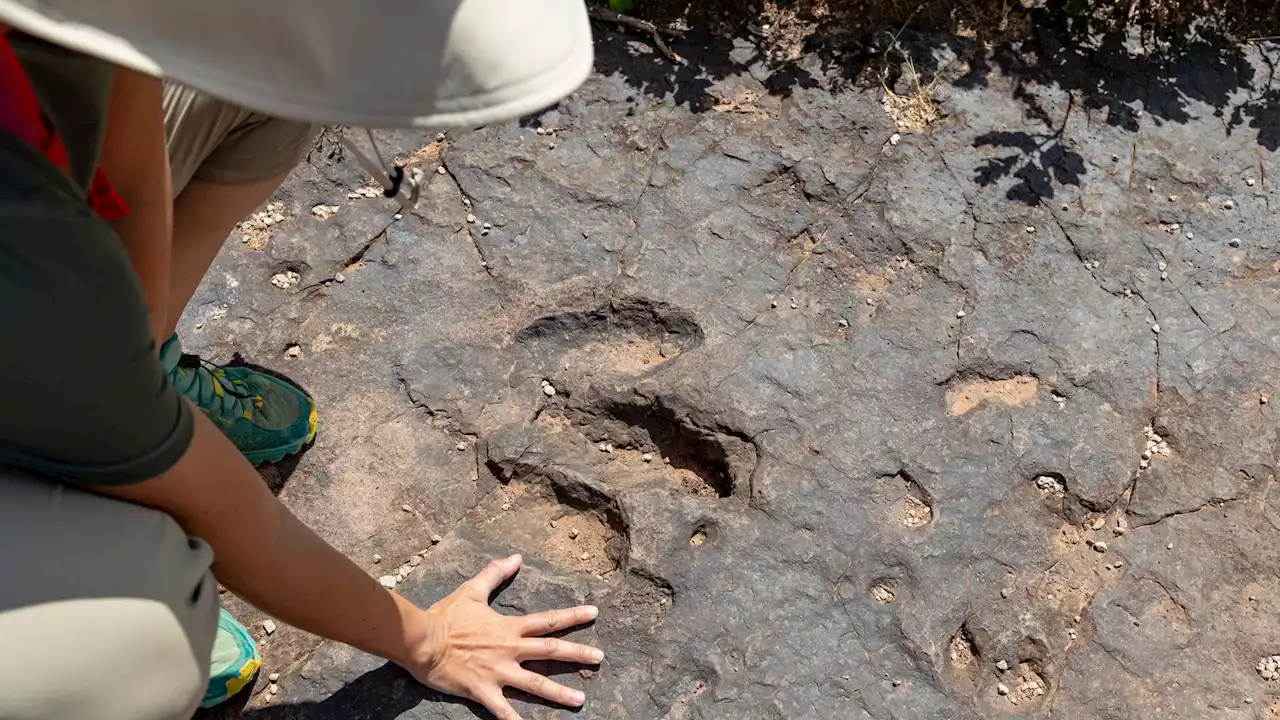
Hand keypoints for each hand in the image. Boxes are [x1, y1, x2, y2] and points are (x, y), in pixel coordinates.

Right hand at [406, 554, 602, 719]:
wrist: (422, 641)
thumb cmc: (445, 617)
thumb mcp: (472, 591)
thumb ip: (495, 574)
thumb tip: (514, 557)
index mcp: (509, 627)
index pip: (548, 620)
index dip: (573, 616)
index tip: (594, 613)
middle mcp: (510, 649)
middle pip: (551, 652)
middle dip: (578, 655)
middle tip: (600, 658)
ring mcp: (499, 672)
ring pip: (536, 684)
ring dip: (560, 693)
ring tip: (580, 701)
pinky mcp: (484, 691)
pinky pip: (503, 712)